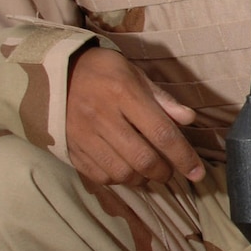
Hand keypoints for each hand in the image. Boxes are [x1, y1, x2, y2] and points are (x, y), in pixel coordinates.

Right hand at [65, 45, 204, 188]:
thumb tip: (189, 119)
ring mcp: (83, 135)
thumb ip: (161, 98)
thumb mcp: (134, 74)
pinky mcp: (71, 148)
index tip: (197, 172)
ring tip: (148, 171)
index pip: (161, 133)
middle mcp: (102, 116)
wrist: (53, 73)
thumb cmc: (102, 72)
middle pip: (143, 159)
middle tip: (169, 171)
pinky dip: (118, 179)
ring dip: (142, 178)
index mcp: (123, 93)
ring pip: (122, 173)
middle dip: (164, 172)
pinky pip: (100, 176)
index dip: (183, 156)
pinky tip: (125, 169)